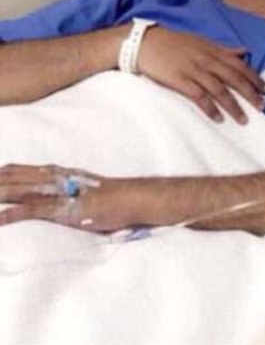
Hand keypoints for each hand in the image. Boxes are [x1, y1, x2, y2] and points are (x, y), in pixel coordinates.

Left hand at [0, 164, 137, 231]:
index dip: (4, 172)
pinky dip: (11, 214)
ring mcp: (59, 193)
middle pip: (15, 177)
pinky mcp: (63, 209)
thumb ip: (68, 191)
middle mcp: (56, 178)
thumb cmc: (114, 197)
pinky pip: (32, 211)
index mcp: (60, 173)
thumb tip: (59, 198)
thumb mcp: (86, 190)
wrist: (132, 198)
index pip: (23, 169)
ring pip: (19, 191)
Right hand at [137, 26, 264, 124]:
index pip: (239, 65)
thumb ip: (224, 49)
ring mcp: (194, 71)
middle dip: (250, 93)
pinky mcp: (180, 81)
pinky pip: (199, 96)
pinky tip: (218, 118)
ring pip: (219, 89)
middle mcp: (207, 60)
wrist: (147, 43)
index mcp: (214, 50)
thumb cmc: (175, 43)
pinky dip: (209, 108)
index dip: (253, 77)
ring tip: (243, 119)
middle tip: (262, 107)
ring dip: (233, 106)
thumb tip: (244, 51)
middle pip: (234, 78)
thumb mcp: (203, 42)